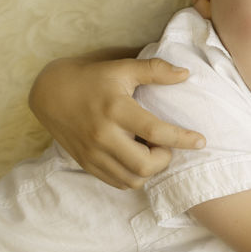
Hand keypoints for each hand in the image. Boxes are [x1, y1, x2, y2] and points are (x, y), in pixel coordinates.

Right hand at [29, 56, 205, 188]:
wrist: (50, 93)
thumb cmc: (92, 79)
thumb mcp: (122, 68)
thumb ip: (155, 70)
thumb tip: (186, 74)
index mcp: (115, 110)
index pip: (155, 131)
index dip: (182, 139)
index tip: (201, 141)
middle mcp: (103, 136)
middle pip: (144, 165)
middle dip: (165, 159)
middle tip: (166, 144)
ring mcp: (92, 153)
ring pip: (132, 179)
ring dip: (150, 169)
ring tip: (150, 150)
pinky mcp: (86, 163)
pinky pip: (117, 182)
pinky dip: (134, 176)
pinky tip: (136, 158)